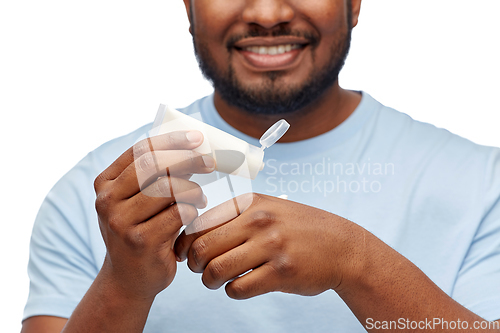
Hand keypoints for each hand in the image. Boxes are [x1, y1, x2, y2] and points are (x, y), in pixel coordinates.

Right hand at [93, 130, 215, 300]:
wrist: (128, 280)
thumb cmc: (140, 231)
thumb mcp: (137, 201)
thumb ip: (154, 176)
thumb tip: (191, 146)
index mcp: (105, 183)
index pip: (141, 150)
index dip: (172, 140)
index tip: (197, 138)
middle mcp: (107, 200)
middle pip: (154, 165)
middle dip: (187, 159)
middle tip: (210, 161)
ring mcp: (121, 222)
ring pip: (169, 188)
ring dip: (193, 189)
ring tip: (201, 197)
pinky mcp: (141, 241)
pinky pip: (179, 213)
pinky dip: (193, 210)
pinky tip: (194, 214)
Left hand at [174, 193, 362, 299]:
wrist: (341, 246)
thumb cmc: (299, 229)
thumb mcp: (269, 209)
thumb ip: (235, 217)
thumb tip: (193, 236)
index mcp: (251, 203)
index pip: (200, 223)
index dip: (185, 243)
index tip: (184, 253)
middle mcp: (259, 221)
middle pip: (202, 248)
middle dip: (193, 264)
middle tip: (199, 270)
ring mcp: (271, 246)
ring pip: (216, 270)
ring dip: (209, 281)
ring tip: (216, 281)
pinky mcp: (281, 272)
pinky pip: (238, 289)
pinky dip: (232, 292)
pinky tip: (240, 286)